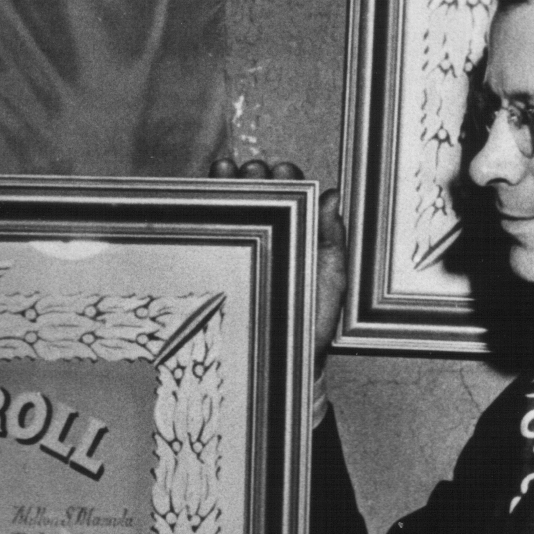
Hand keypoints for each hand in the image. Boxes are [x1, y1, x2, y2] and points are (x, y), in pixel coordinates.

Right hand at [210, 157, 348, 367]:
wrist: (284, 363)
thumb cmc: (312, 323)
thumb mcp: (331, 278)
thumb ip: (333, 238)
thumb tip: (332, 196)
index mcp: (296, 235)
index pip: (288, 197)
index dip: (284, 179)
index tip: (282, 169)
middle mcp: (266, 239)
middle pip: (256, 197)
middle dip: (252, 177)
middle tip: (253, 169)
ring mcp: (240, 252)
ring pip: (229, 209)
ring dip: (225, 184)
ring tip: (225, 169)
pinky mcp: (215, 267)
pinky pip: (206, 235)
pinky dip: (202, 210)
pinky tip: (201, 191)